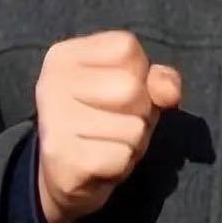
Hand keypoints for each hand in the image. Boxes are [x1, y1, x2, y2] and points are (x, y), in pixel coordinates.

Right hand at [34, 31, 181, 222]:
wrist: (65, 174)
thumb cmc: (104, 120)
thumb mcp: (135, 88)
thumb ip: (158, 79)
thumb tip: (169, 93)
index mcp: (65, 55)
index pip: (126, 48)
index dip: (139, 73)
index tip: (117, 91)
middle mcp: (51, 82)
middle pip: (132, 88)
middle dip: (140, 112)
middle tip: (117, 123)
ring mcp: (53, 120)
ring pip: (133, 127)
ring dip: (133, 142)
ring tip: (108, 143)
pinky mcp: (61, 157)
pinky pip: (121, 157)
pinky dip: (121, 165)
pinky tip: (100, 164)